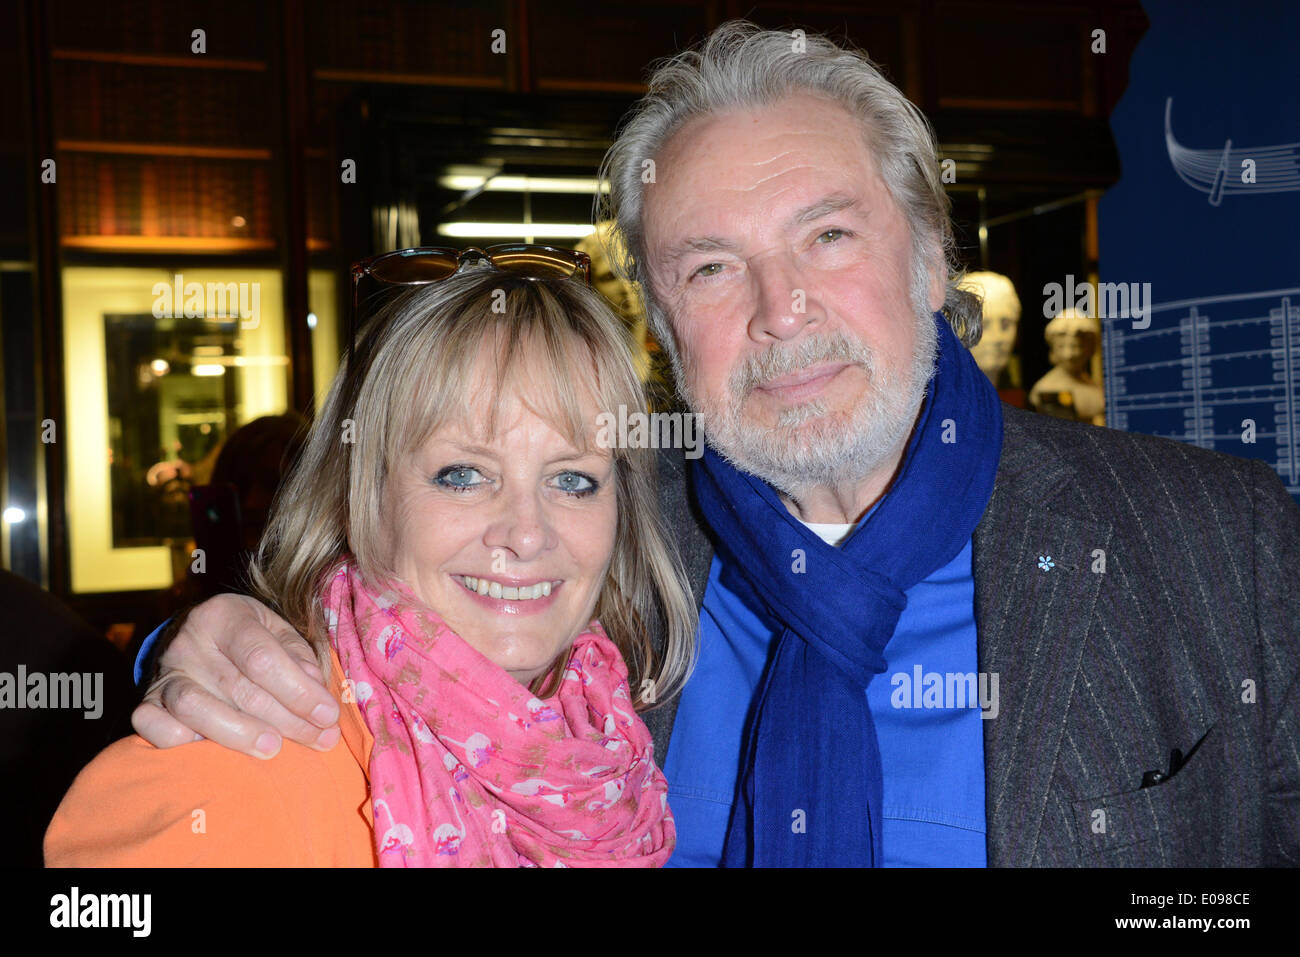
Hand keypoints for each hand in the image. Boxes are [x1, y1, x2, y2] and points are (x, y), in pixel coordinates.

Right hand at [131, 593, 340, 758]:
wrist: (193, 638)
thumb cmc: (248, 640)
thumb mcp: (278, 632)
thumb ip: (300, 657)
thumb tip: (315, 691)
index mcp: (225, 615)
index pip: (263, 657)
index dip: (299, 691)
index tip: (328, 715)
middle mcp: (188, 641)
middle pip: (239, 687)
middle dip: (287, 720)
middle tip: (320, 740)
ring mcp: (163, 674)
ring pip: (195, 708)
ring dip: (240, 734)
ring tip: (274, 749)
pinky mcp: (145, 704)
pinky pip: (155, 729)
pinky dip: (183, 744)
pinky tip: (216, 752)